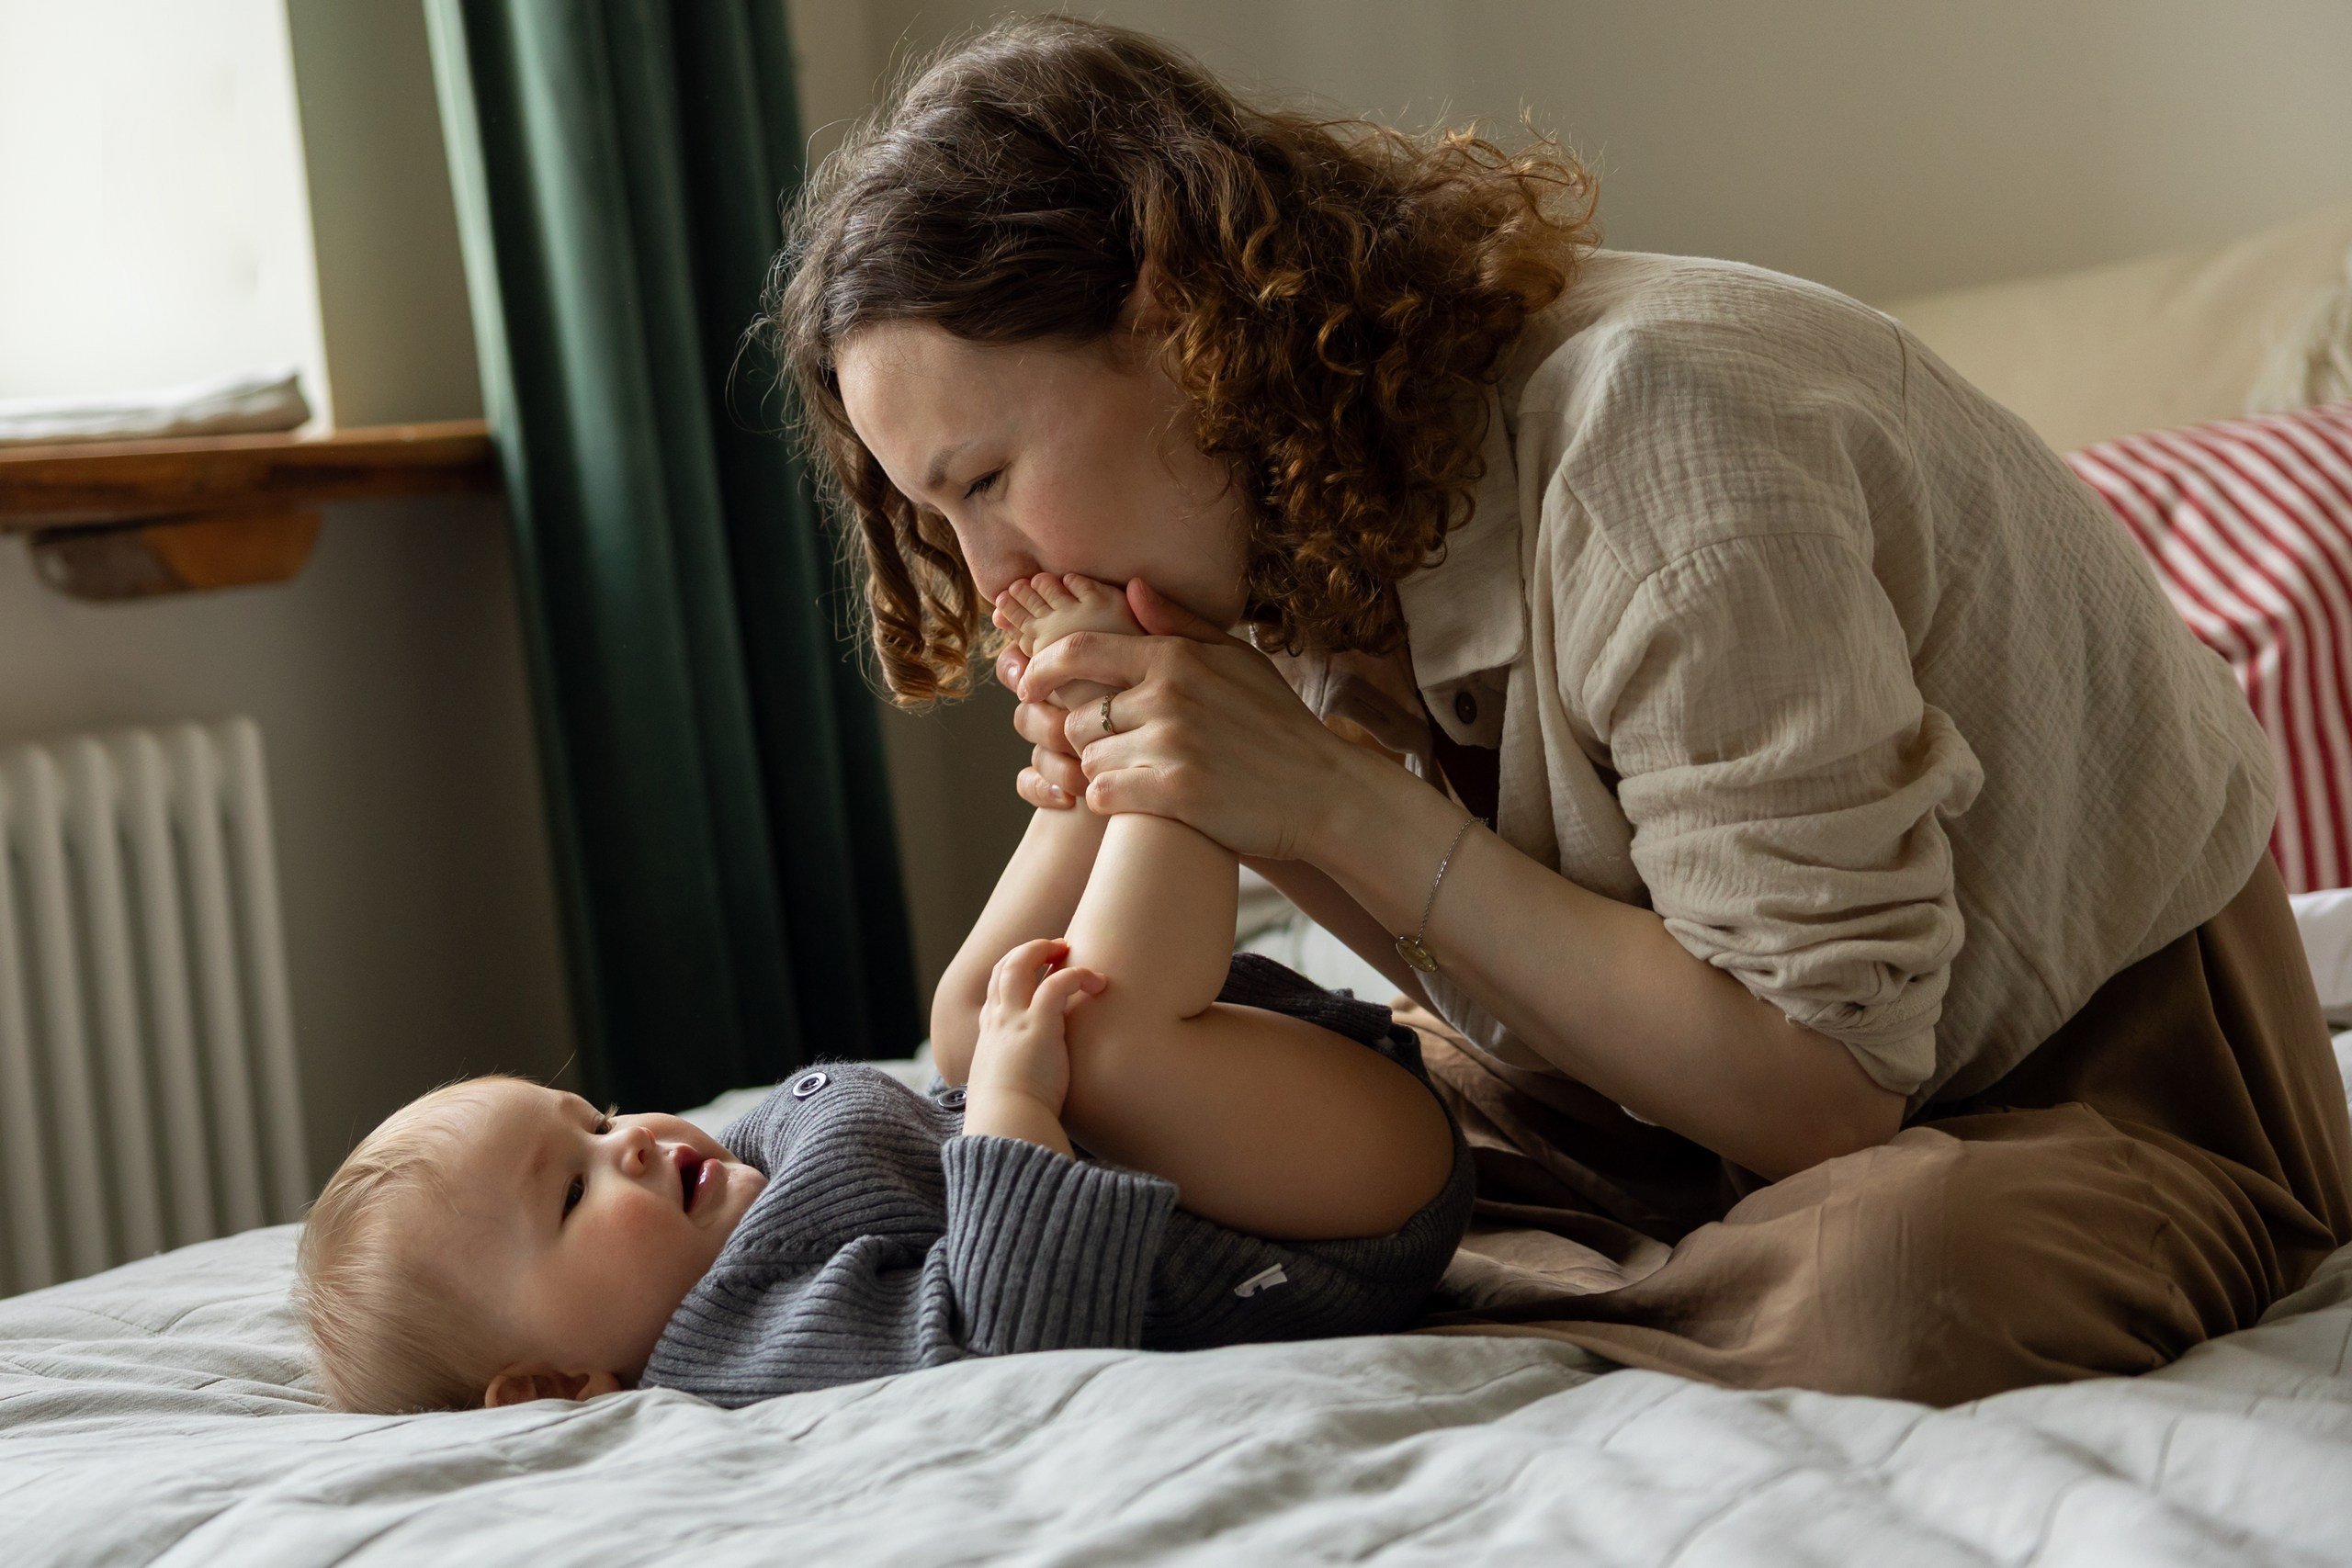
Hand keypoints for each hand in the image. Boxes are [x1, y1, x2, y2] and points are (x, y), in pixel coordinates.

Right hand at [968, 937, 1104, 1116]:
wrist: (1007, 1124)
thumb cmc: (1010, 1117)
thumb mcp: (1005, 1092)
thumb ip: (1016, 1082)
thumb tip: (1032, 1093)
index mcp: (989, 1036)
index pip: (995, 992)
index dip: (1012, 975)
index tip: (1033, 972)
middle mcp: (998, 1021)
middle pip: (1003, 967)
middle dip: (1027, 950)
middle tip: (1055, 947)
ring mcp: (1015, 1019)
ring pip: (1020, 963)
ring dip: (1044, 949)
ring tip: (1069, 948)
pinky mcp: (1039, 1025)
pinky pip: (1058, 983)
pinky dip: (1078, 974)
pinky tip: (1097, 982)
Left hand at [1013, 578, 1369, 861]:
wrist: (1321, 791)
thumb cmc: (1277, 725)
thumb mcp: (1236, 661)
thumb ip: (1178, 625)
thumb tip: (1130, 588)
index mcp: (1176, 658)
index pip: (1078, 650)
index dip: (1042, 669)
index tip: (1030, 686)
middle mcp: (1168, 695)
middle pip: (1077, 716)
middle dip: (1084, 737)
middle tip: (1110, 752)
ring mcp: (1170, 744)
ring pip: (1089, 759)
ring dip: (1102, 772)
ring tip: (1137, 777)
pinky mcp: (1173, 793)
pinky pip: (1103, 794)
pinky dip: (1111, 802)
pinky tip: (1137, 802)